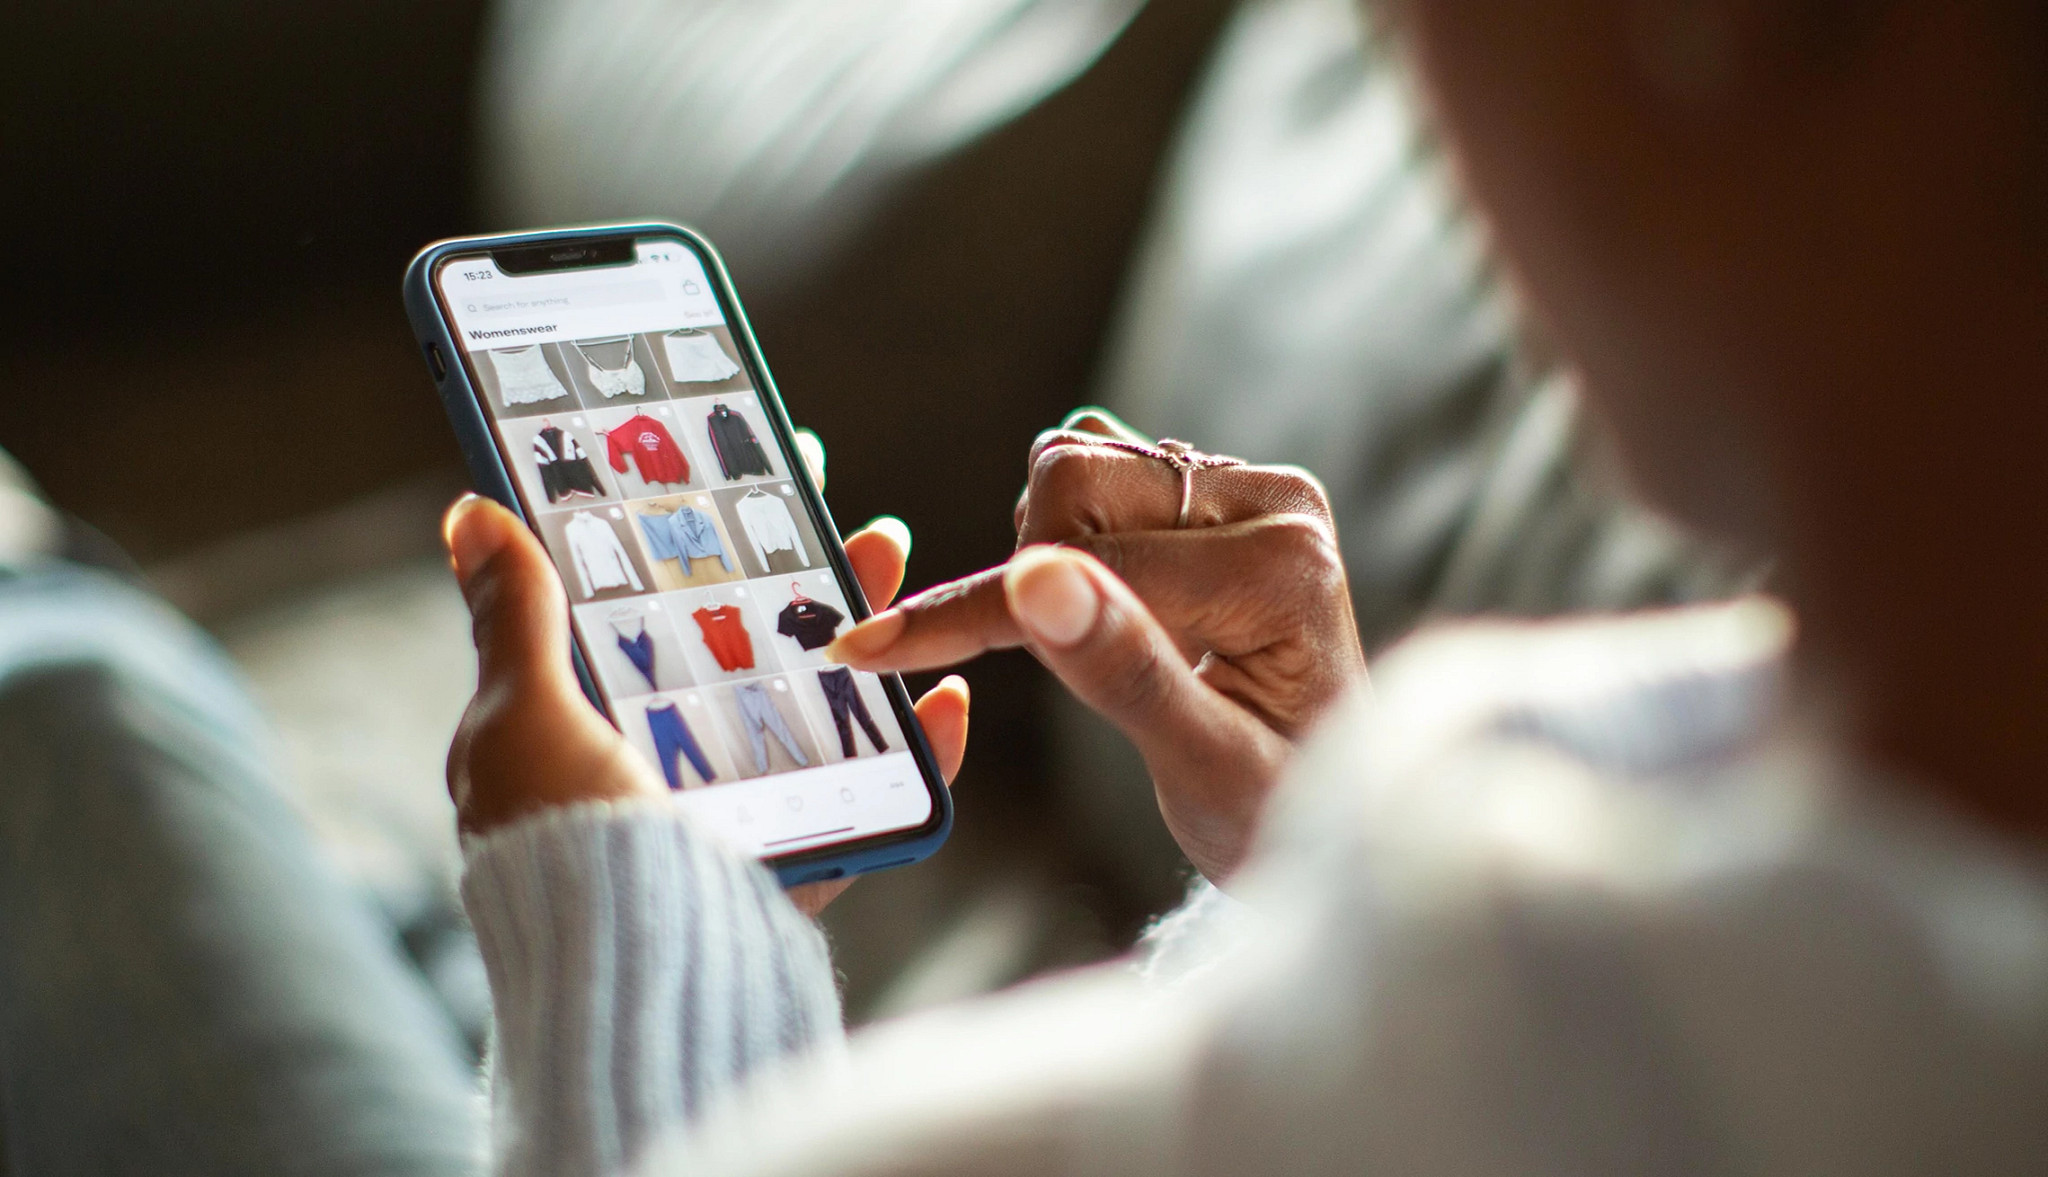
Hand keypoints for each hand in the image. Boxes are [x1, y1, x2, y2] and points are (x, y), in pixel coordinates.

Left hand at [442, 430, 966, 916]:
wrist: (633, 987)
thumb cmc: (563, 850)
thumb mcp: (523, 720)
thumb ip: (517, 621)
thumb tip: (472, 512)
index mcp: (587, 727)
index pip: (646, 607)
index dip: (693, 536)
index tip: (742, 472)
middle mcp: (660, 767)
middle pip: (746, 646)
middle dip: (797, 573)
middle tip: (840, 510)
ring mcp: (735, 814)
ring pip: (814, 704)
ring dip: (862, 629)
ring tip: (892, 558)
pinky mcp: (797, 865)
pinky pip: (871, 798)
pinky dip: (916, 751)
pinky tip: (946, 699)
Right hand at [828, 410, 1363, 881]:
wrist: (1316, 804)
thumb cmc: (1273, 809)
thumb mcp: (1205, 769)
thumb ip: (1126, 675)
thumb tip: (1036, 582)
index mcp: (1284, 568)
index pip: (1090, 565)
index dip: (975, 614)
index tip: (872, 647)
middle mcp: (1275, 503)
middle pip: (1075, 479)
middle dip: (1030, 575)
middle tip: (1068, 665)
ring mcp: (1246, 488)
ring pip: (1073, 466)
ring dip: (1047, 555)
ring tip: (1100, 646)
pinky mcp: (1215, 490)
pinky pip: (1091, 474)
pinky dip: (1062, 543)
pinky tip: (1101, 611)